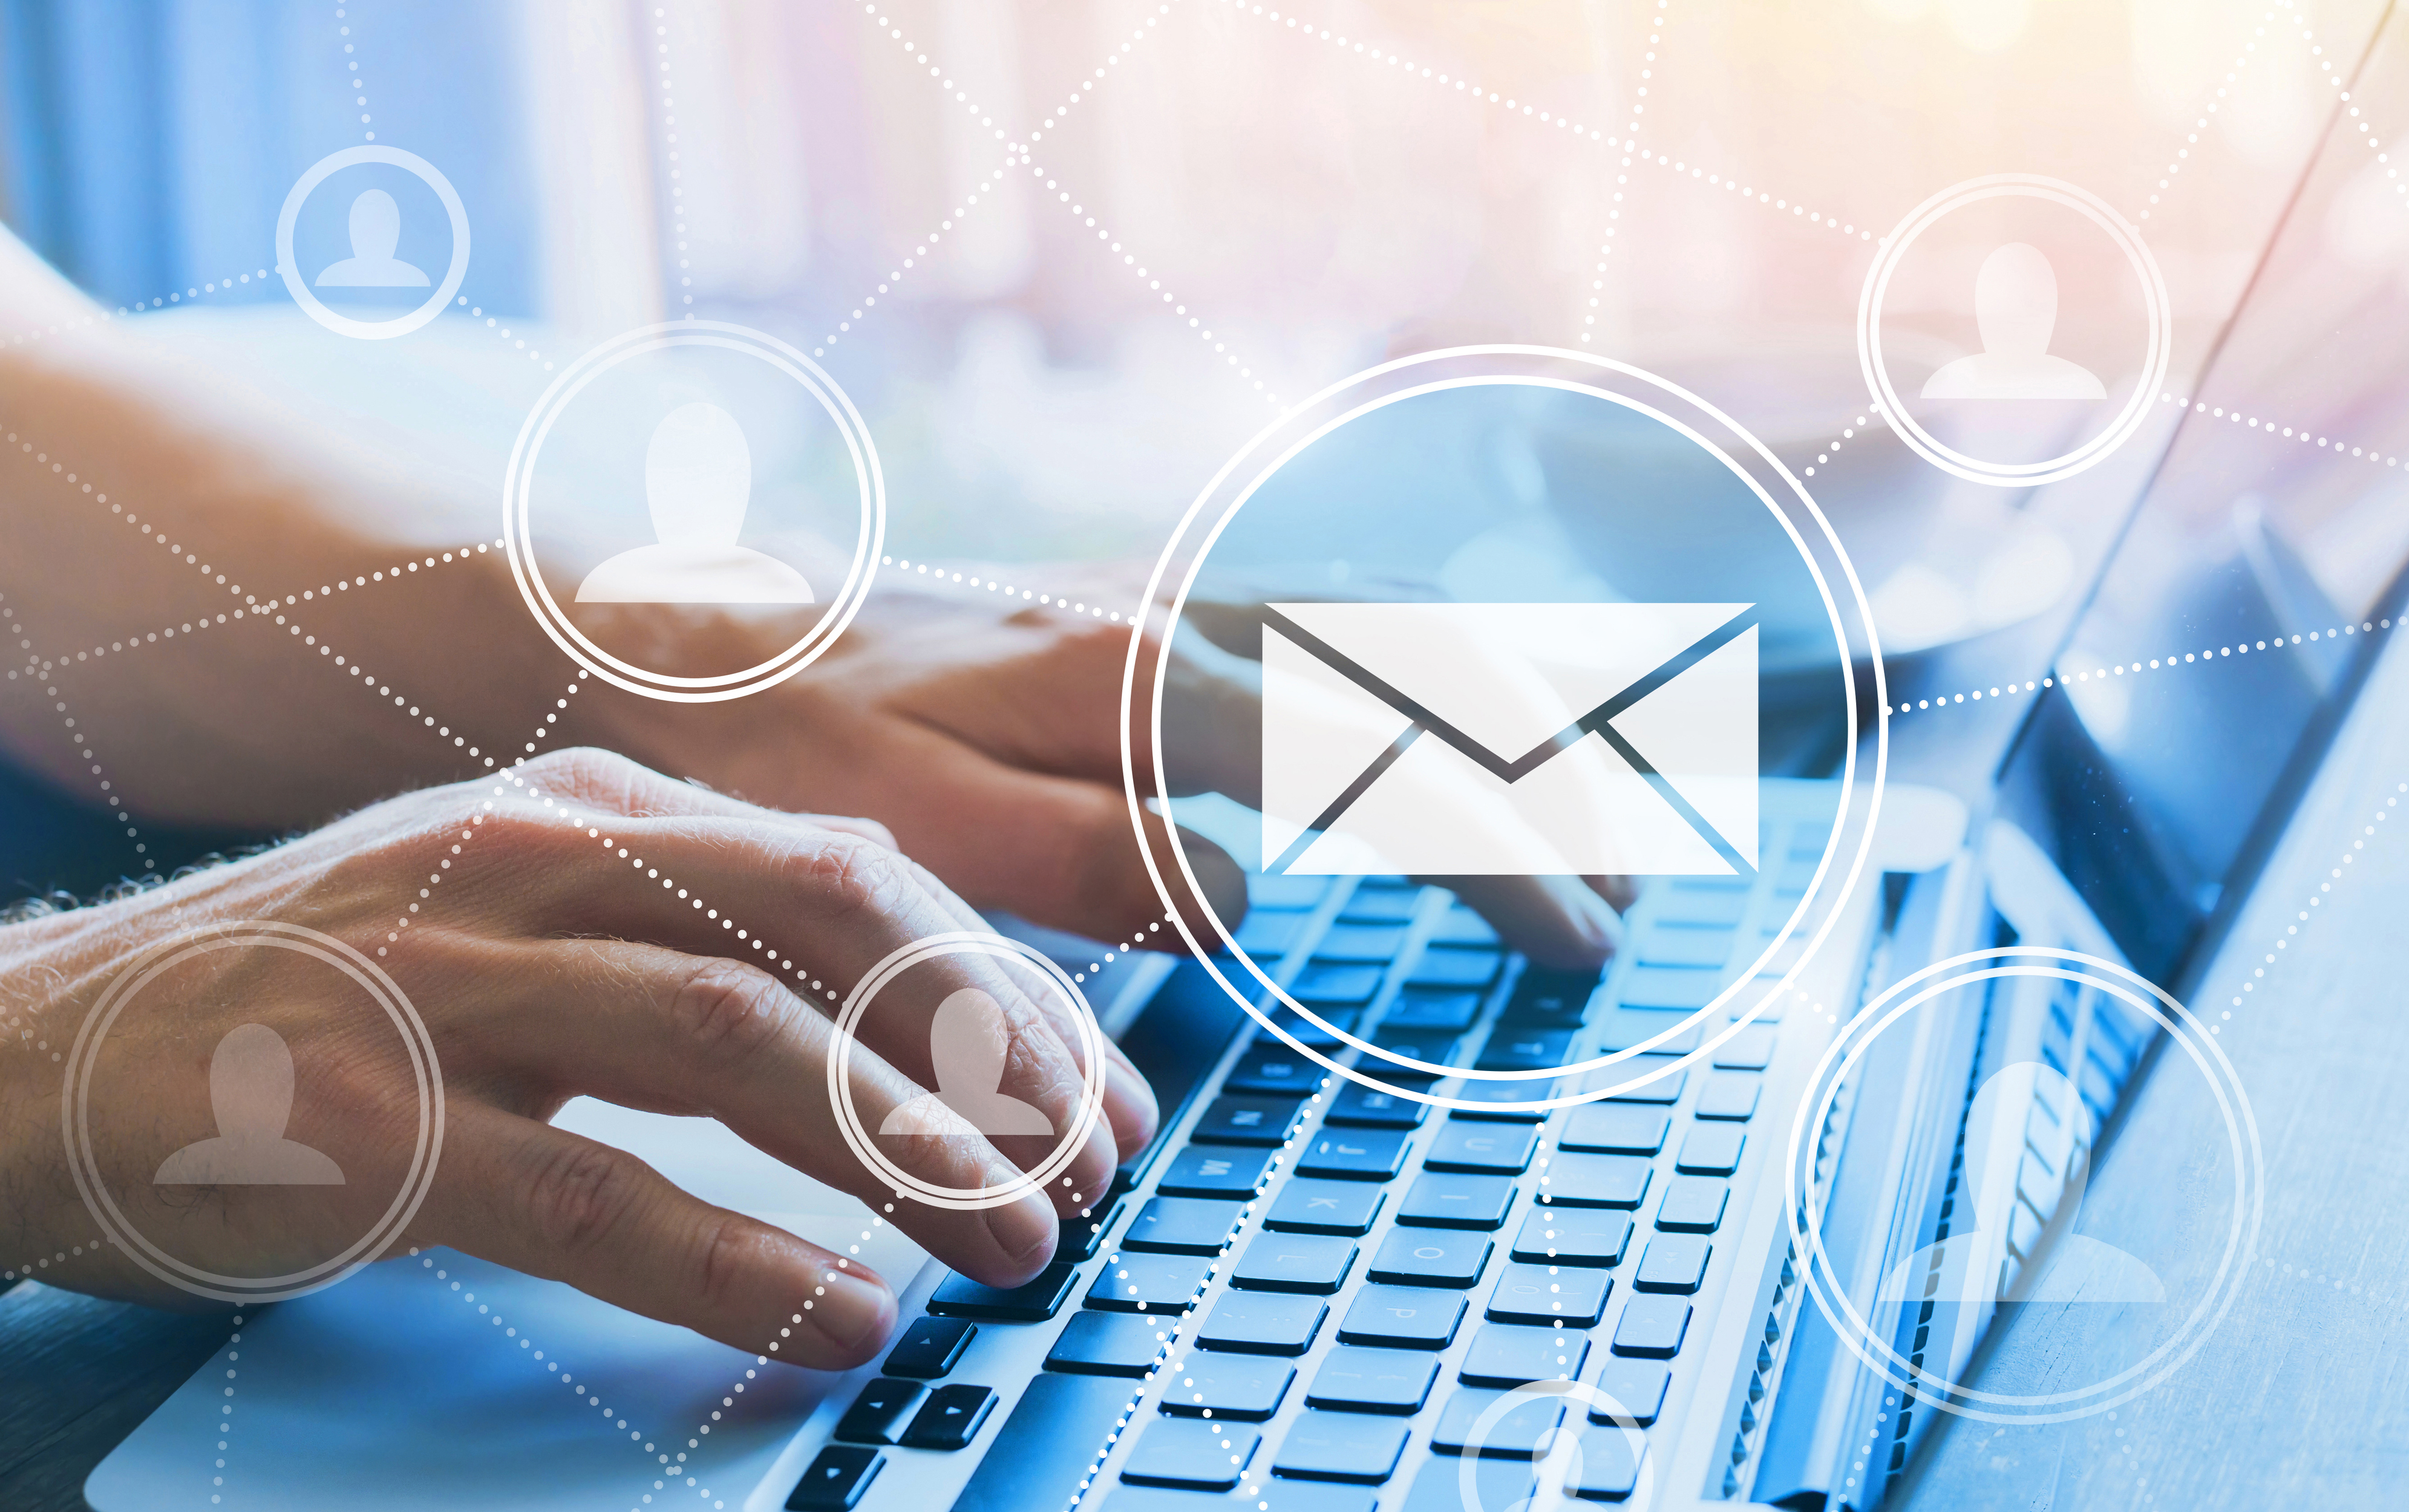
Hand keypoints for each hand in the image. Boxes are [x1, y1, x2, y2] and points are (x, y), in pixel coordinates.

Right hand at [0, 749, 1157, 1368]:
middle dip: (995, 1053)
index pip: (861, 875)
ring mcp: (447, 979)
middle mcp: (539, 859)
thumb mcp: (527, 921)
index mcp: (598, 807)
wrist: (38, 1053)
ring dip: (906, 1153)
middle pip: (834, 928)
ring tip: (1018, 1246)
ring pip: (738, 1043)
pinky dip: (737, 1260)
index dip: (1007, 989)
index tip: (1101, 1092)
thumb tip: (896, 1034)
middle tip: (1095, 1169)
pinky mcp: (364, 1119)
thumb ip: (696, 944)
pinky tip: (842, 1317)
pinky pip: (590, 1190)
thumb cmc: (320, 999)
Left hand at [587, 569, 1630, 968]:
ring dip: (1491, 706)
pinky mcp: (1113, 613)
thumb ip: (1097, 865)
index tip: (1582, 945)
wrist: (653, 638)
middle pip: (1423, 673)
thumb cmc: (772, 750)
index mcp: (1144, 681)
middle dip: (1549, 773)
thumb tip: (1250, 895)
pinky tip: (1418, 708)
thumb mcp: (918, 835)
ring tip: (1582, 785)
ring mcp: (1150, 600)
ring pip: (1378, 630)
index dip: (1509, 856)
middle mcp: (1171, 617)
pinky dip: (1400, 670)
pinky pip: (1306, 625)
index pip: (1392, 763)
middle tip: (1629, 883)